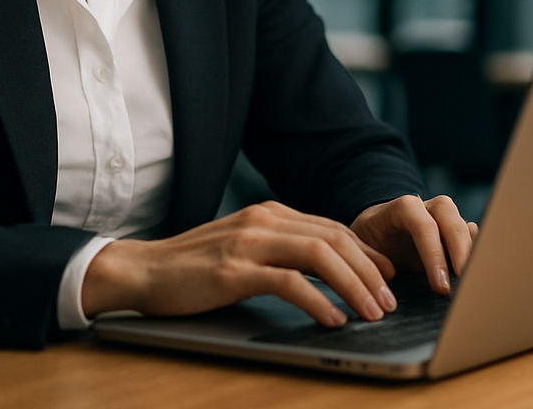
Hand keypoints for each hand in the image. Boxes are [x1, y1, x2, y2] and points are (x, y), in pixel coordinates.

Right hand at [81, 201, 397, 326]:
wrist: (143, 270)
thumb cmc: (194, 268)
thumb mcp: (244, 249)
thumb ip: (281, 251)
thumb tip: (327, 271)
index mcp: (270, 213)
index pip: (332, 228)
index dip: (366, 253)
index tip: (388, 278)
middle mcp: (264, 220)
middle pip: (334, 239)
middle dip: (370, 271)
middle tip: (390, 301)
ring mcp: (249, 242)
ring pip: (320, 256)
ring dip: (354, 286)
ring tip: (373, 312)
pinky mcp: (235, 270)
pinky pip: (289, 282)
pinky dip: (319, 301)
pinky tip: (333, 320)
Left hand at [350, 194, 477, 294]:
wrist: (376, 231)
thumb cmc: (370, 241)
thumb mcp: (364, 249)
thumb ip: (373, 261)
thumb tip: (388, 279)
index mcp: (401, 209)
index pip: (422, 225)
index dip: (434, 255)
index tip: (440, 287)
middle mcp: (427, 208)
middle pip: (450, 222)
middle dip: (461, 254)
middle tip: (465, 285)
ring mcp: (443, 217)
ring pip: (465, 228)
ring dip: (472, 255)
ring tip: (474, 282)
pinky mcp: (454, 230)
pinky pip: (472, 237)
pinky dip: (477, 253)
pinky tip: (479, 272)